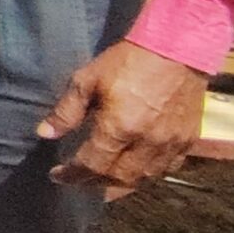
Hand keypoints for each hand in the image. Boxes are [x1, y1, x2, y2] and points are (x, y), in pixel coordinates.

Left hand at [38, 40, 208, 192]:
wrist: (177, 49)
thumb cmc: (128, 61)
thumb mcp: (88, 79)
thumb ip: (66, 110)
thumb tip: (45, 133)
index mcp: (120, 128)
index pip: (92, 165)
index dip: (72, 175)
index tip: (57, 175)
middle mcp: (147, 143)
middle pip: (117, 178)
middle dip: (93, 183)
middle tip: (77, 180)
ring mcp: (171, 145)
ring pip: (143, 179)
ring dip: (119, 183)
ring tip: (101, 180)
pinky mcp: (188, 141)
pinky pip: (166, 170)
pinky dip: (148, 175)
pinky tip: (135, 171)